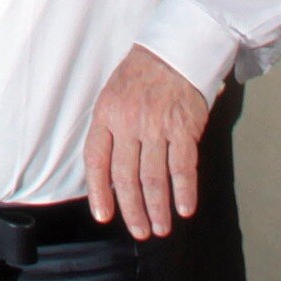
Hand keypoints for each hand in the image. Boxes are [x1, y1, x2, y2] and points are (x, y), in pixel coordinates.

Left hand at [80, 45, 209, 240]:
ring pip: (153, 178)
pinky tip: (184, 208)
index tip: (104, 216)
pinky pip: (182, 167)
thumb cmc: (140, 76)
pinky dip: (184, 192)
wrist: (173, 49)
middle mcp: (129, 123)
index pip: (96, 161)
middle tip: (139, 231)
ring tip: (160, 228)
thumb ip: (109, 131)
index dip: (99, 192)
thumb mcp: (112, 96)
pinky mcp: (183, 127)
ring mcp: (156, 126)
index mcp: (106, 114)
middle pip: (126, 177)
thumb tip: (108, 173)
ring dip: (157, 208)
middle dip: (132, 210)